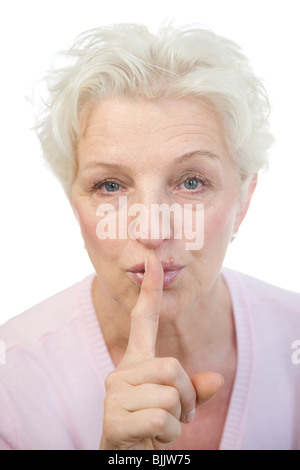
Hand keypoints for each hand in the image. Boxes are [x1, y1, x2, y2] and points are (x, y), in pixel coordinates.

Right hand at [99, 253, 223, 449]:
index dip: (150, 291)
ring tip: (165, 428)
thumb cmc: (151, 428)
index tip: (153, 261)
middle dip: (188, 395)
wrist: (125, 458)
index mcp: (136, 363)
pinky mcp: (113, 419)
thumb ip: (195, 390)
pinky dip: (170, 434)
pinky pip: (162, 418)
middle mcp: (121, 372)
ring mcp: (114, 395)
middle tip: (183, 413)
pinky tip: (153, 439)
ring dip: (180, 418)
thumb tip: (217, 380)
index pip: (143, 320)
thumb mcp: (176, 406)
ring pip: (169, 394)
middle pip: (172, 365)